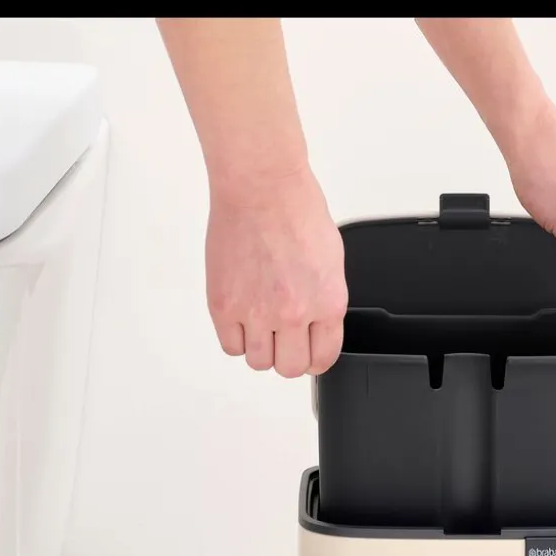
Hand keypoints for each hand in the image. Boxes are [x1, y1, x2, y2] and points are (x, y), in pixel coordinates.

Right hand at [204, 167, 346, 377]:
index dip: (314, 358)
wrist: (261, 187)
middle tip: (282, 339)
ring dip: (260, 348)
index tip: (308, 353)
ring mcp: (255, 312)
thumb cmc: (296, 212)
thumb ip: (324, 301)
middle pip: (289, 367)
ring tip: (259, 324)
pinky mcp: (223, 305)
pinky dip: (236, 337)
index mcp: (327, 303)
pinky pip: (230, 346)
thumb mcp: (332, 262)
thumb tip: (317, 328)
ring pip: (258, 362)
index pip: (322, 358)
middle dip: (288, 356)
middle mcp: (292, 314)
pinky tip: (241, 318)